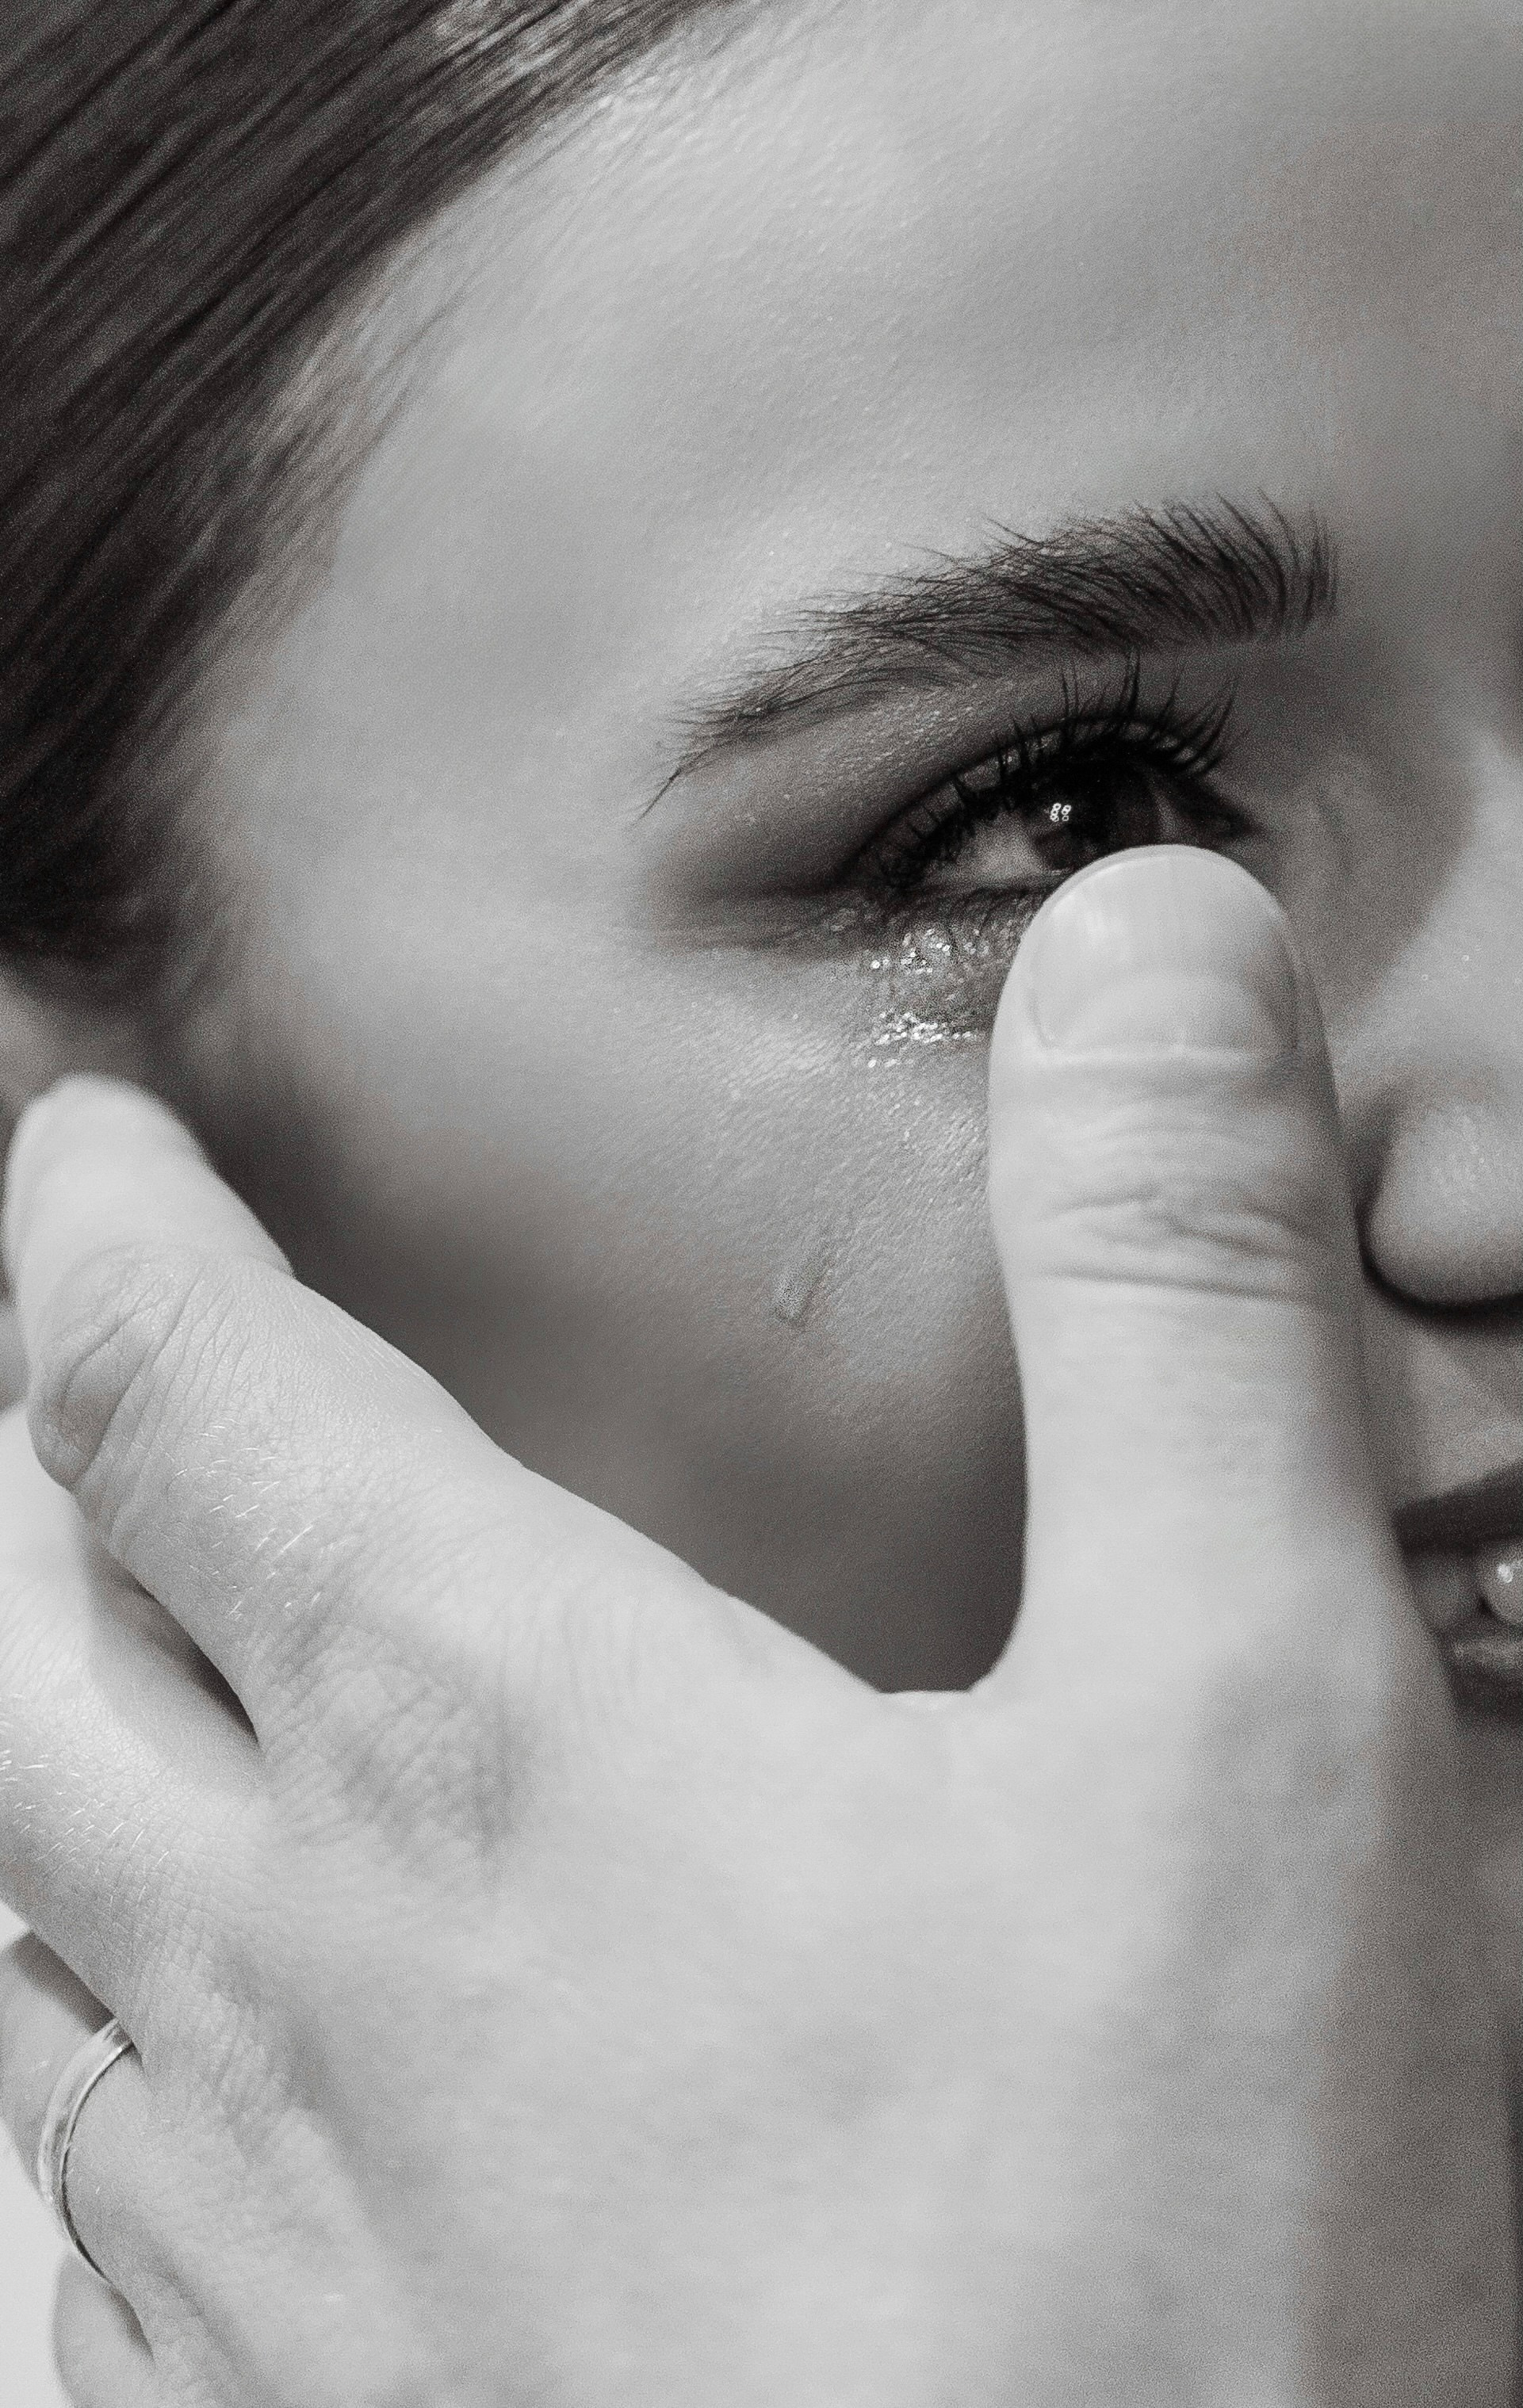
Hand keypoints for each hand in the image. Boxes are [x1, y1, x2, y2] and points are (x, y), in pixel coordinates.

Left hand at [0, 850, 1511, 2407]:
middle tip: (14, 1375)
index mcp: (497, 1758)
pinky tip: (139, 2123)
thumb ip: (1174, 1314)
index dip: (113, 1235)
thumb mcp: (1247, 1731)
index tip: (81, 1143)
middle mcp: (303, 1994)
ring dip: (25, 1767)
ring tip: (56, 1689)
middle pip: (20, 1659)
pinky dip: (79, 2092)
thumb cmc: (1180, 2306)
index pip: (186, 1402)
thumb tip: (1148, 955)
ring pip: (35, 1940)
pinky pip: (86, 2237)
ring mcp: (267, 2271)